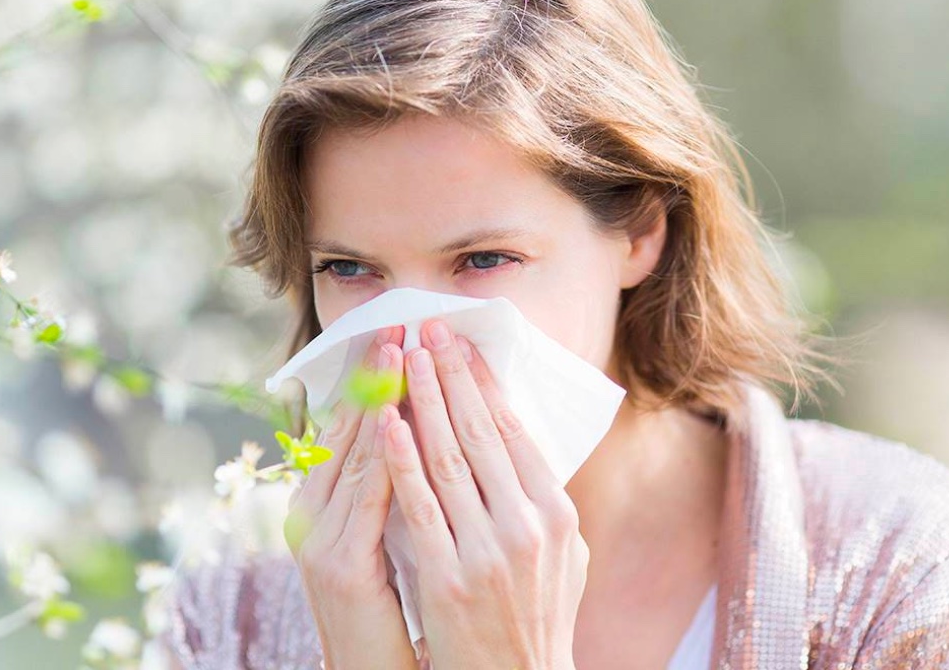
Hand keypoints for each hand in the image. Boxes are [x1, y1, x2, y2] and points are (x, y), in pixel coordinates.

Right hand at [284, 324, 417, 669]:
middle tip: (399, 320)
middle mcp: (311, 512)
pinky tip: (399, 421)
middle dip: (375, 373)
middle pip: (347, 429)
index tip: (399, 331)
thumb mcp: (383, 537)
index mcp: (322, 504)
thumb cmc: (385, 609)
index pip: (352, 427)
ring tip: (401, 350)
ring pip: (355, 452)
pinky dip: (383, 456)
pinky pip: (366, 498)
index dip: (374, 377)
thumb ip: (390, 488)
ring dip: (380, 398)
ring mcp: (320, 537)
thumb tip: (418, 432)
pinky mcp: (340, 563)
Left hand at [383, 318, 586, 669]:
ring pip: (448, 459)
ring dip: (421, 402)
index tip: (461, 346)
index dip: (484, 384)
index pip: (515, 432)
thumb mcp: (561, 556)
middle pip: (482, 433)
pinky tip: (386, 423)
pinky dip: (401, 460)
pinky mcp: (449, 577)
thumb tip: (519, 442)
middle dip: (450, 376)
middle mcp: (527, 526)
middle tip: (428, 331)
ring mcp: (488, 551)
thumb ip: (541, 500)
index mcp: (556, 513)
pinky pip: (419, 506)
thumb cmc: (536, 617)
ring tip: (401, 360)